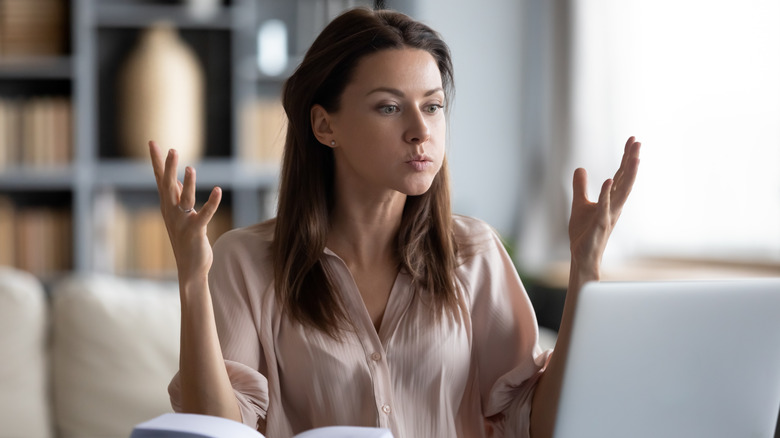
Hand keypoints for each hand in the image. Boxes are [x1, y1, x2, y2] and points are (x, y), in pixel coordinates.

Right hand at [149, 141, 221, 280]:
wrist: (190, 268)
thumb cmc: (186, 239)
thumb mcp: (179, 215)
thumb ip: (177, 196)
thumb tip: (176, 179)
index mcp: (168, 206)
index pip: (160, 179)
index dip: (156, 161)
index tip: (152, 142)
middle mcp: (172, 212)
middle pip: (168, 186)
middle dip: (168, 167)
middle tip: (171, 149)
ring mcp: (182, 222)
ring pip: (184, 199)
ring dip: (188, 184)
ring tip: (191, 168)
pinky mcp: (195, 231)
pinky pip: (205, 214)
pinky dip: (212, 202)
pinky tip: (218, 190)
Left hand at [568, 136, 640, 279]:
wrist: (582, 255)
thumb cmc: (584, 233)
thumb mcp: (579, 204)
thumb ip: (580, 187)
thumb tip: (580, 168)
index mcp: (611, 199)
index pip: (620, 174)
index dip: (626, 157)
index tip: (633, 139)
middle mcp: (614, 205)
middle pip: (625, 179)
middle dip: (631, 160)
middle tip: (637, 141)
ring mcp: (609, 214)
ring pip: (622, 192)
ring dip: (628, 175)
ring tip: (634, 158)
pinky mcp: (599, 224)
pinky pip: (604, 207)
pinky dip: (606, 194)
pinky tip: (607, 180)